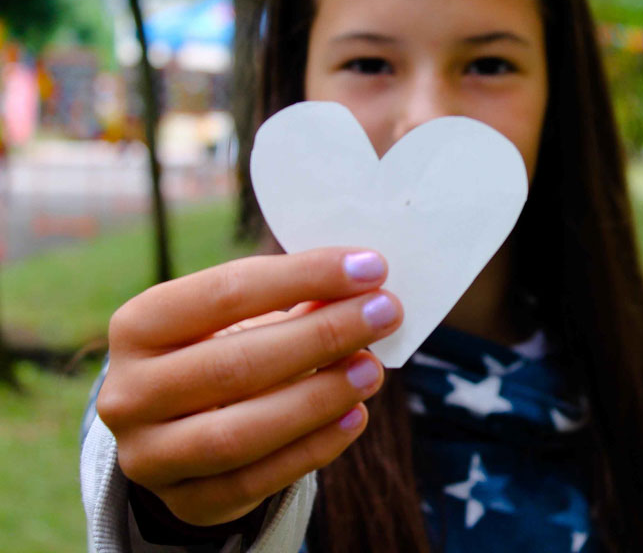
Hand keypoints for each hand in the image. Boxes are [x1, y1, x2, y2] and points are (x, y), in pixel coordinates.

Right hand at [96, 247, 401, 526]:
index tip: (371, 267)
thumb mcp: (242, 317)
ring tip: (373, 370)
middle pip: (234, 364)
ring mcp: (150, 455)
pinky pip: (255, 481)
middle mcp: (129, 392)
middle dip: (322, 335)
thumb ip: (294, 300)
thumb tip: (364, 286)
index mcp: (138, 325)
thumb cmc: (222, 349)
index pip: (225, 291)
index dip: (304, 276)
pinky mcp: (186, 502)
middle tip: (385, 314)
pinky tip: (355, 416)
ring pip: (240, 432)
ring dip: (318, 397)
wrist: (179, 427)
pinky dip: (313, 449)